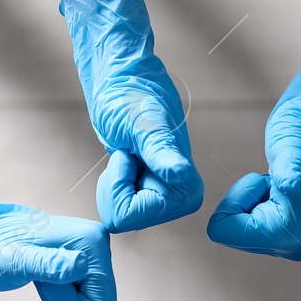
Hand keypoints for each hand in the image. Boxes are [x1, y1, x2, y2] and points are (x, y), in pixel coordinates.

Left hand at [0, 148, 115, 300]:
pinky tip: (39, 278)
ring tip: (34, 277)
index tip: (41, 286)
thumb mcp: (10, 262)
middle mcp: (96, 241)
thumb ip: (46, 265)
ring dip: (62, 299)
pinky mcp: (75, 258)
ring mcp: (86, 250)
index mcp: (91, 241)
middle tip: (36, 282)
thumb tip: (78, 267)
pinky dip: (59, 294)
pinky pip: (80, 295)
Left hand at [60, 0, 204, 232]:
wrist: (123, 80)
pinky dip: (115, 182)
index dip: (122, 189)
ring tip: (127, 154)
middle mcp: (180, 193)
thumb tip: (180, 174)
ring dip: (115, 184)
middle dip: (117, 187)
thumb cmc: (131, 94)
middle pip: (127, 220)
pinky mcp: (150, 189)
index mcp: (185, 185)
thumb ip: (161, 152)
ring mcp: (164, 193)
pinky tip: (126, 159)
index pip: (137, 216)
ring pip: (121, 215)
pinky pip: (120, 204)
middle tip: (127, 153)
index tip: (130, 155)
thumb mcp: (143, 123)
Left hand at [207, 4, 300, 259]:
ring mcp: (294, 238)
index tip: (265, 178)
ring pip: (239, 228)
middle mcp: (294, 244)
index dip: (236, 199)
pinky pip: (249, 223)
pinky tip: (281, 184)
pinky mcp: (291, 228)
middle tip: (273, 177)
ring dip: (252, 199)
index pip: (223, 231)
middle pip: (232, 232)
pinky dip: (258, 200)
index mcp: (291, 231)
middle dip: (244, 202)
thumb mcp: (292, 143)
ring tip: (279, 178)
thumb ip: (290, 170)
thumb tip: (290, 189)